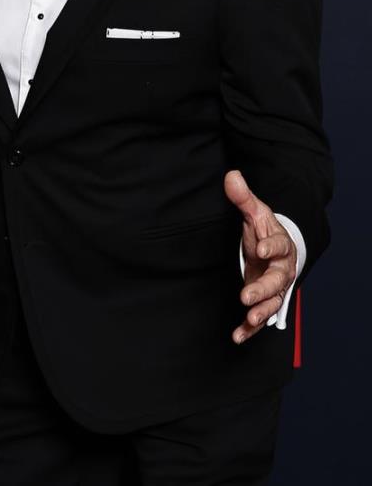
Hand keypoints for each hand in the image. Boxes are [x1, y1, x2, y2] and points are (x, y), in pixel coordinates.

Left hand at [224, 169, 296, 343]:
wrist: (274, 249)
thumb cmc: (264, 230)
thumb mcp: (254, 212)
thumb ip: (243, 198)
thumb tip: (231, 176)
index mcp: (280, 245)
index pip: (279, 245)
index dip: (271, 246)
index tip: (260, 248)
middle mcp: (281, 269)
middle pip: (277, 281)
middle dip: (263, 289)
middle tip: (247, 295)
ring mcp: (274, 288)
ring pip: (272, 302)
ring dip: (261, 312)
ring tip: (248, 318)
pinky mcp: (264, 301)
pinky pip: (260, 317)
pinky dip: (250, 328)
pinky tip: (238, 336)